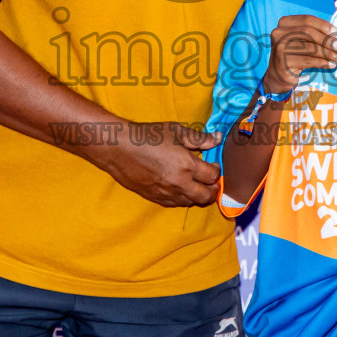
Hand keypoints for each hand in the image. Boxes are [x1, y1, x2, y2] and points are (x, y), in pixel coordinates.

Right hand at [91, 122, 222, 207]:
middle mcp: (179, 183)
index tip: (213, 165)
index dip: (216, 170)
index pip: (212, 176)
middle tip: (211, 181)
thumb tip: (218, 138)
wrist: (118, 148)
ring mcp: (166, 193)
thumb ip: (200, 138)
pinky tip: (180, 189)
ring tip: (197, 185)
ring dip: (197, 195)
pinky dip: (182, 198)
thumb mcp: (176, 131)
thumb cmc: (147, 136)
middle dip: (212, 189)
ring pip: (191, 202)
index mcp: (187, 165)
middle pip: (206, 196)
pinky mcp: (155, 197)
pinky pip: (175, 204)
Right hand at [264, 15, 336, 93]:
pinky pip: (307, 61)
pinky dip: (322, 62)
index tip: (336, 31)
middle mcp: (279, 33)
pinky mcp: (283, 62)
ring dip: (328, 53)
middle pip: (308, 32)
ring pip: (310, 48)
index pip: (307, 20)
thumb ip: (315, 35)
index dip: (323, 25)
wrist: (278, 75)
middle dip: (326, 39)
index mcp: (284, 23)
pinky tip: (331, 65)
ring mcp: (279, 47)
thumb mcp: (302, 41)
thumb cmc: (294, 54)